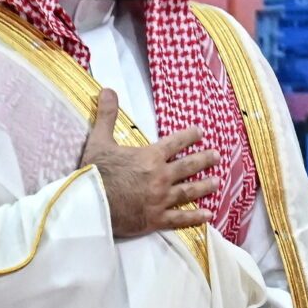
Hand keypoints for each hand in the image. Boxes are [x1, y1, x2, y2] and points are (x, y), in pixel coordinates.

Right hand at [80, 89, 222, 240]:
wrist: (90, 204)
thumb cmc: (95, 172)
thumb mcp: (99, 140)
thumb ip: (107, 115)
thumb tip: (107, 89)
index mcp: (150, 157)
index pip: (175, 142)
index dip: (189, 136)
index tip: (201, 132)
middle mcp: (161, 177)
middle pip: (188, 166)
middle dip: (204, 159)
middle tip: (217, 156)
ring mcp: (161, 199)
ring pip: (189, 191)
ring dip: (205, 186)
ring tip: (217, 182)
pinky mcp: (157, 219)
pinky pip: (180, 218)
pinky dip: (195, 217)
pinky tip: (208, 215)